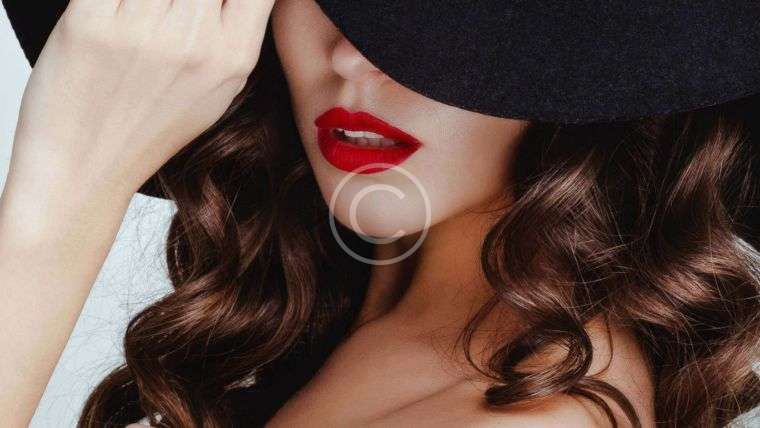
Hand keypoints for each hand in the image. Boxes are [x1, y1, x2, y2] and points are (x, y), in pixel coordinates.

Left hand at [9, 0, 275, 197]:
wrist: (85, 167)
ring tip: (142, 17)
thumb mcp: (220, 90)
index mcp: (233, 56)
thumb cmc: (150, 128)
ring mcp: (143, 31)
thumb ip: (237, 31)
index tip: (213, 4)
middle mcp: (195, 41)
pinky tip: (117, 12)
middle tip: (170, 14)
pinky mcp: (90, 23)